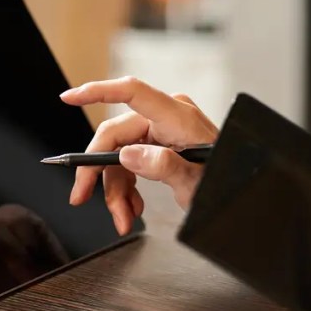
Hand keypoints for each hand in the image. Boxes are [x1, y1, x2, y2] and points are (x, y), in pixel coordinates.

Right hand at [60, 77, 218, 232]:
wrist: (240, 190)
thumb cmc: (226, 182)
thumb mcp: (196, 182)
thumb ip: (163, 165)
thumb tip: (127, 156)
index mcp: (177, 116)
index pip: (131, 92)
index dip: (97, 91)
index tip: (69, 97)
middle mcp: (166, 117)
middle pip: (115, 136)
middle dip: (99, 172)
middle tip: (81, 196)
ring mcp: (163, 130)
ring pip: (119, 156)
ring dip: (115, 191)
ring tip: (122, 219)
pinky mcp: (160, 144)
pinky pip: (131, 162)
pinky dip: (127, 189)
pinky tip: (132, 208)